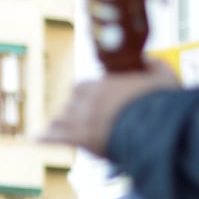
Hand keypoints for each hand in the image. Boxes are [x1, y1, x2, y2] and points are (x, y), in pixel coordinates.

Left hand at [41, 59, 179, 155]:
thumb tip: (146, 60)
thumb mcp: (164, 76)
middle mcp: (88, 99)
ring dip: (64, 123)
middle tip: (87, 117)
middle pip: (72, 102)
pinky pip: (54, 137)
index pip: (84, 85)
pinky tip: (35, 138)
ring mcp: (81, 119)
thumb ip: (153, 64)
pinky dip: (44, 137)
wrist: (156, 128)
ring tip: (65, 128)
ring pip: (62, 118)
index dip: (89, 93)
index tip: (97, 99)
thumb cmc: (161, 102)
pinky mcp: (80, 138)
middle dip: (77, 108)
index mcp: (104, 84)